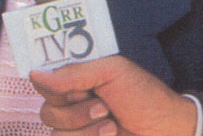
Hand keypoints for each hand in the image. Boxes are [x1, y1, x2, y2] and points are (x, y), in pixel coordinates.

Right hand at [30, 56, 196, 135]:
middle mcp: (74, 106)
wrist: (168, 130)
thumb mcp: (112, 72)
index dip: (56, 88)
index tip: (80, 88)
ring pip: (56, 134)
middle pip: (48, 112)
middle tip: (103, 107)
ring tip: (112, 126)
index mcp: (78, 81)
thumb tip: (35, 75)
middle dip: (76, 112)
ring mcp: (78, 130)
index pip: (45, 84)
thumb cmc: (145, 97)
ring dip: (85, 130)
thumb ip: (73, 74)